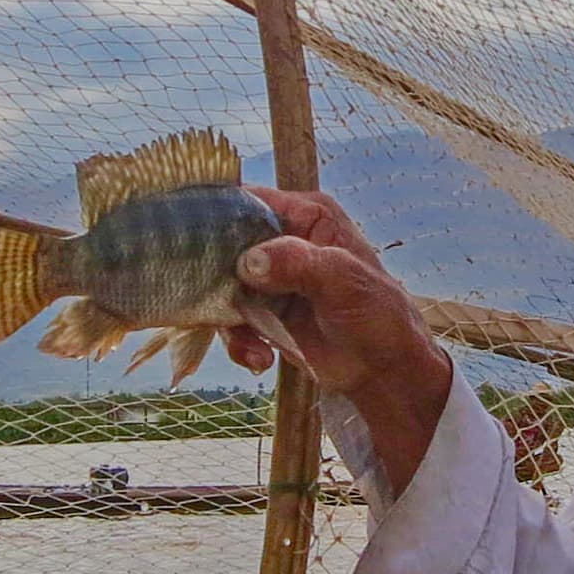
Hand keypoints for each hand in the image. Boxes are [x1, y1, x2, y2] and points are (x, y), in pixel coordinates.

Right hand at [228, 188, 457, 487]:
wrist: (385, 372)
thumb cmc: (378, 316)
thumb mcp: (344, 282)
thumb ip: (298, 263)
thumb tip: (249, 260)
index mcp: (307, 215)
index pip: (248, 201)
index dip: (216, 218)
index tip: (188, 242)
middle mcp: (284, 240)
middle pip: (225, 246)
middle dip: (215, 280)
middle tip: (216, 306)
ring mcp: (272, 278)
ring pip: (223, 288)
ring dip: (229, 322)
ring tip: (253, 348)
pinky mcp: (265, 312)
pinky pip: (232, 320)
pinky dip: (240, 343)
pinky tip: (260, 360)